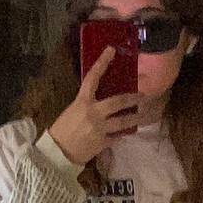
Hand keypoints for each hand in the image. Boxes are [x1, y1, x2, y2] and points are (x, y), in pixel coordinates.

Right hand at [49, 47, 143, 165]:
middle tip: (143, 95)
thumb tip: (99, 103)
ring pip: (123, 121)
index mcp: (82, 101)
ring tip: (144, 116)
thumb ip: (86, 105)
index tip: (111, 50)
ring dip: (135, 118)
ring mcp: (100, 128)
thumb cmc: (61, 130)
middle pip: (118, 102)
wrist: (58, 152)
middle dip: (132, 98)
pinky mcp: (103, 142)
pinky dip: (122, 134)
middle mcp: (94, 113)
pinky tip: (128, 132)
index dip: (102, 62)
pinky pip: (117, 137)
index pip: (93, 77)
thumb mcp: (72, 111)